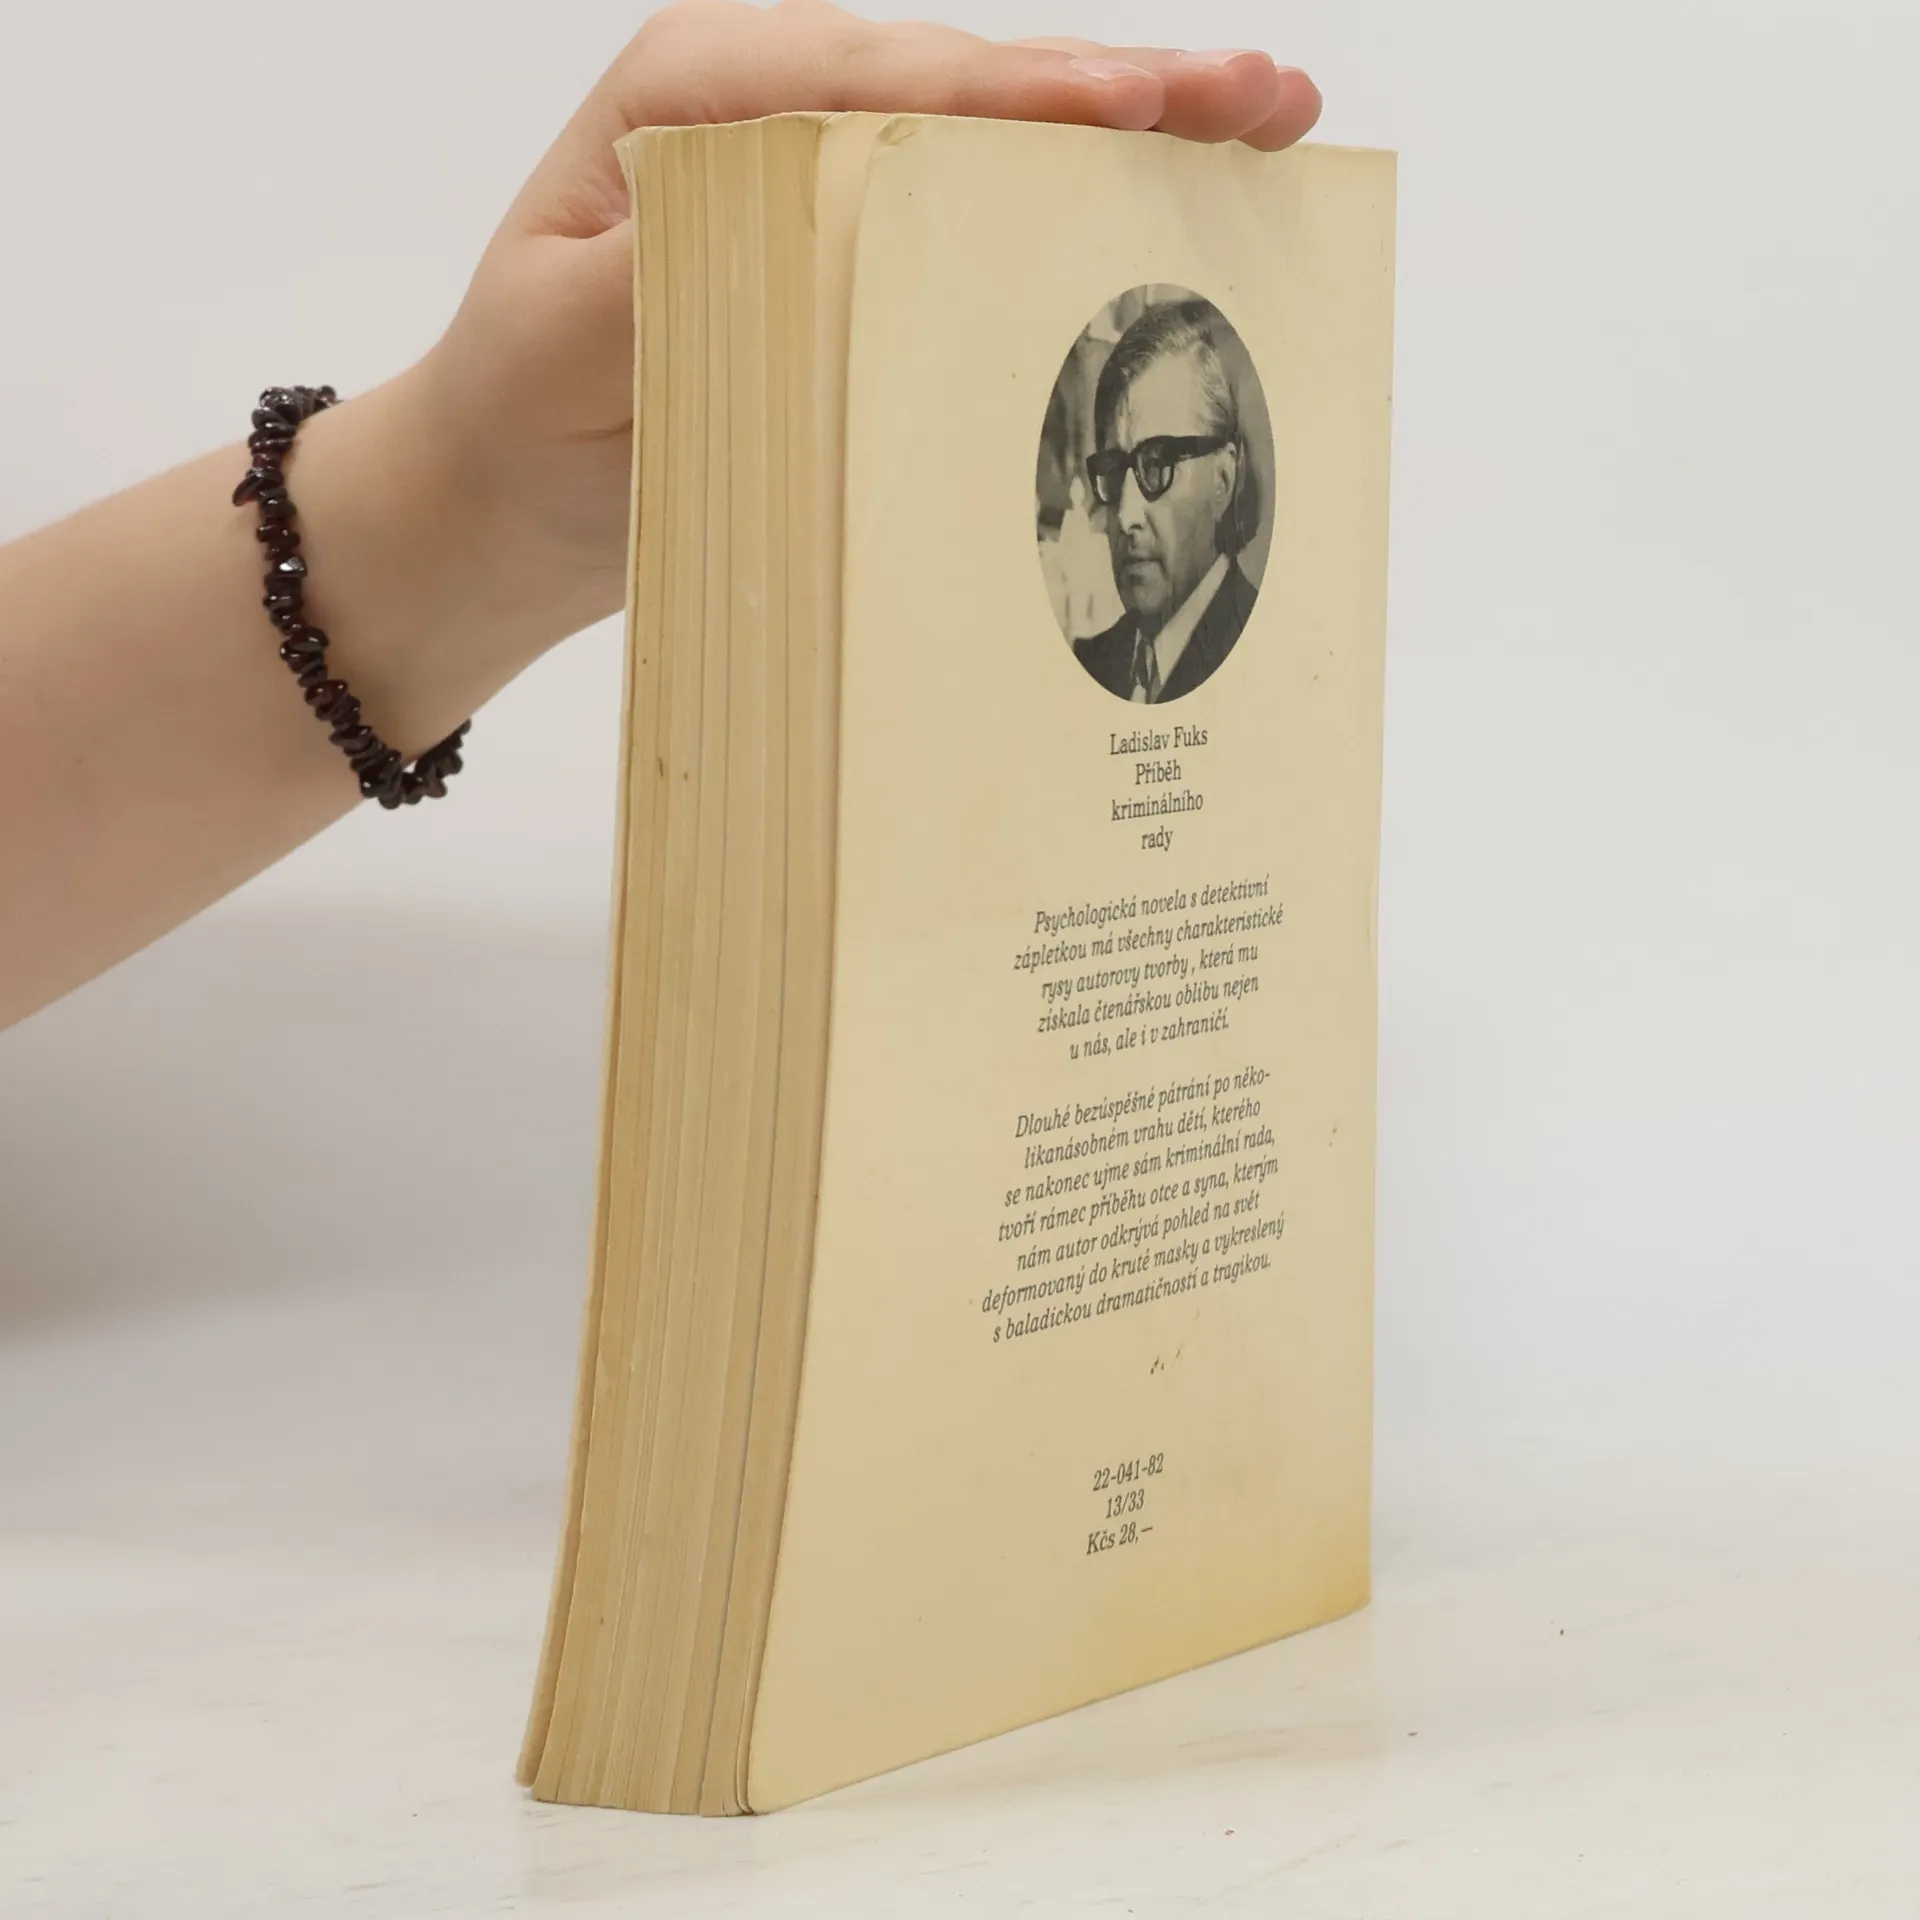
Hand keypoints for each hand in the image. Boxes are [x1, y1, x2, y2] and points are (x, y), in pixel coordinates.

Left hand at [421, 0, 1323, 645]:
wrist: (497, 496)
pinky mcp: (852, 253)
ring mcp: (823, 179)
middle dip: (1124, 93)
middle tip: (1264, 100)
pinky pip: (977, 215)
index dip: (1024, 95)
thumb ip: (672, 273)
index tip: (1138, 106)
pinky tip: (1170, 201)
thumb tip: (806, 228)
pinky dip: (1078, 208)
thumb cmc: (514, 414)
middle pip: (973, 87)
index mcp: (703, 98)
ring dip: (1133, 136)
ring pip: (997, 141)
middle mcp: (775, 113)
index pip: (889, 81)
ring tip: (1264, 126)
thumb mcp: (557, 342)